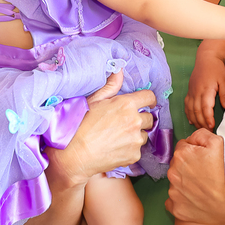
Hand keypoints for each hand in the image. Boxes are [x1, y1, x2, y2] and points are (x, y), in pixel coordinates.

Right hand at [47, 72, 156, 188]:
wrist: (75, 155)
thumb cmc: (81, 126)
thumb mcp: (94, 100)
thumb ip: (110, 85)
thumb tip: (119, 69)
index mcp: (126, 104)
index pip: (149, 97)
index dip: (149, 100)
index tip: (147, 103)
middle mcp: (135, 121)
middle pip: (149, 117)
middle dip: (140, 119)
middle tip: (124, 123)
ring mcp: (136, 139)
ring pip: (144, 134)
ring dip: (136, 134)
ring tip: (117, 137)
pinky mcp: (135, 155)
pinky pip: (138, 150)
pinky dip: (130, 149)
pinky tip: (115, 148)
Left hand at [166, 128, 224, 224]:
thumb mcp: (218, 142)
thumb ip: (200, 135)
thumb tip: (191, 140)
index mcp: (181, 155)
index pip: (183, 147)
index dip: (195, 152)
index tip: (205, 160)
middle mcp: (173, 173)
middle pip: (178, 165)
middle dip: (188, 167)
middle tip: (206, 173)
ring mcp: (173, 192)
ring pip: (176, 182)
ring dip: (185, 183)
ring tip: (203, 187)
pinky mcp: (176, 208)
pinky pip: (174, 201)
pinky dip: (182, 199)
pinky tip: (196, 199)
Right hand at [186, 53, 224, 130]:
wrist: (206, 58)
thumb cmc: (216, 69)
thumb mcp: (224, 80)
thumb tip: (224, 107)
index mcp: (206, 89)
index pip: (205, 107)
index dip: (207, 118)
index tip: (211, 126)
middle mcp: (196, 92)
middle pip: (196, 111)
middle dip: (201, 123)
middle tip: (207, 131)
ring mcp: (191, 92)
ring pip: (190, 110)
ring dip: (195, 120)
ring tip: (201, 128)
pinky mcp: (189, 92)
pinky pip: (186, 105)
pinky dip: (188, 114)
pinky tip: (191, 121)